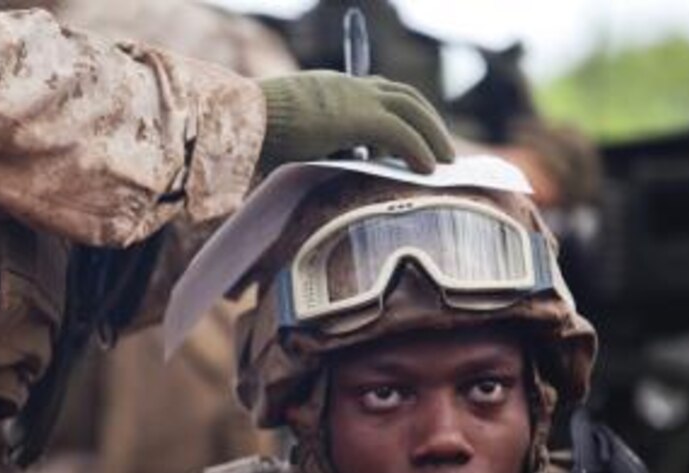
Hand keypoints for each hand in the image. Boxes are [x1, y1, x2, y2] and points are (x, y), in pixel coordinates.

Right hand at [257, 71, 454, 173]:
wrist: (244, 120)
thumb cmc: (258, 135)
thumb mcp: (297, 138)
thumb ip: (323, 146)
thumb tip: (340, 168)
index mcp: (334, 88)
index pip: (379, 92)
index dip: (403, 111)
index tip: (416, 132)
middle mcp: (350, 86)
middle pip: (404, 96)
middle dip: (428, 120)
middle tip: (441, 148)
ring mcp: (356, 98)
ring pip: (411, 110)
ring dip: (433, 135)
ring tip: (444, 161)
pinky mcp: (359, 117)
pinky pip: (401, 134)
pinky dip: (419, 150)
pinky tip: (429, 169)